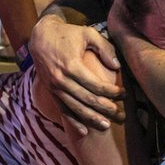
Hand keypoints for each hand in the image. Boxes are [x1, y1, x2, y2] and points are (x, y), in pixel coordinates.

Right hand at [30, 15, 124, 134]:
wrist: (40, 36)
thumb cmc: (67, 34)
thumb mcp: (88, 34)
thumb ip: (104, 48)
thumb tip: (117, 66)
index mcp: (71, 65)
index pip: (96, 85)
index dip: (112, 91)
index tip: (124, 93)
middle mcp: (61, 79)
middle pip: (87, 99)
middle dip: (106, 108)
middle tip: (121, 115)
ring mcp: (55, 87)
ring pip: (76, 108)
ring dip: (92, 118)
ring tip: (107, 126)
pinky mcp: (51, 91)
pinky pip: (63, 110)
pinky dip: (73, 122)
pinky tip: (84, 131)